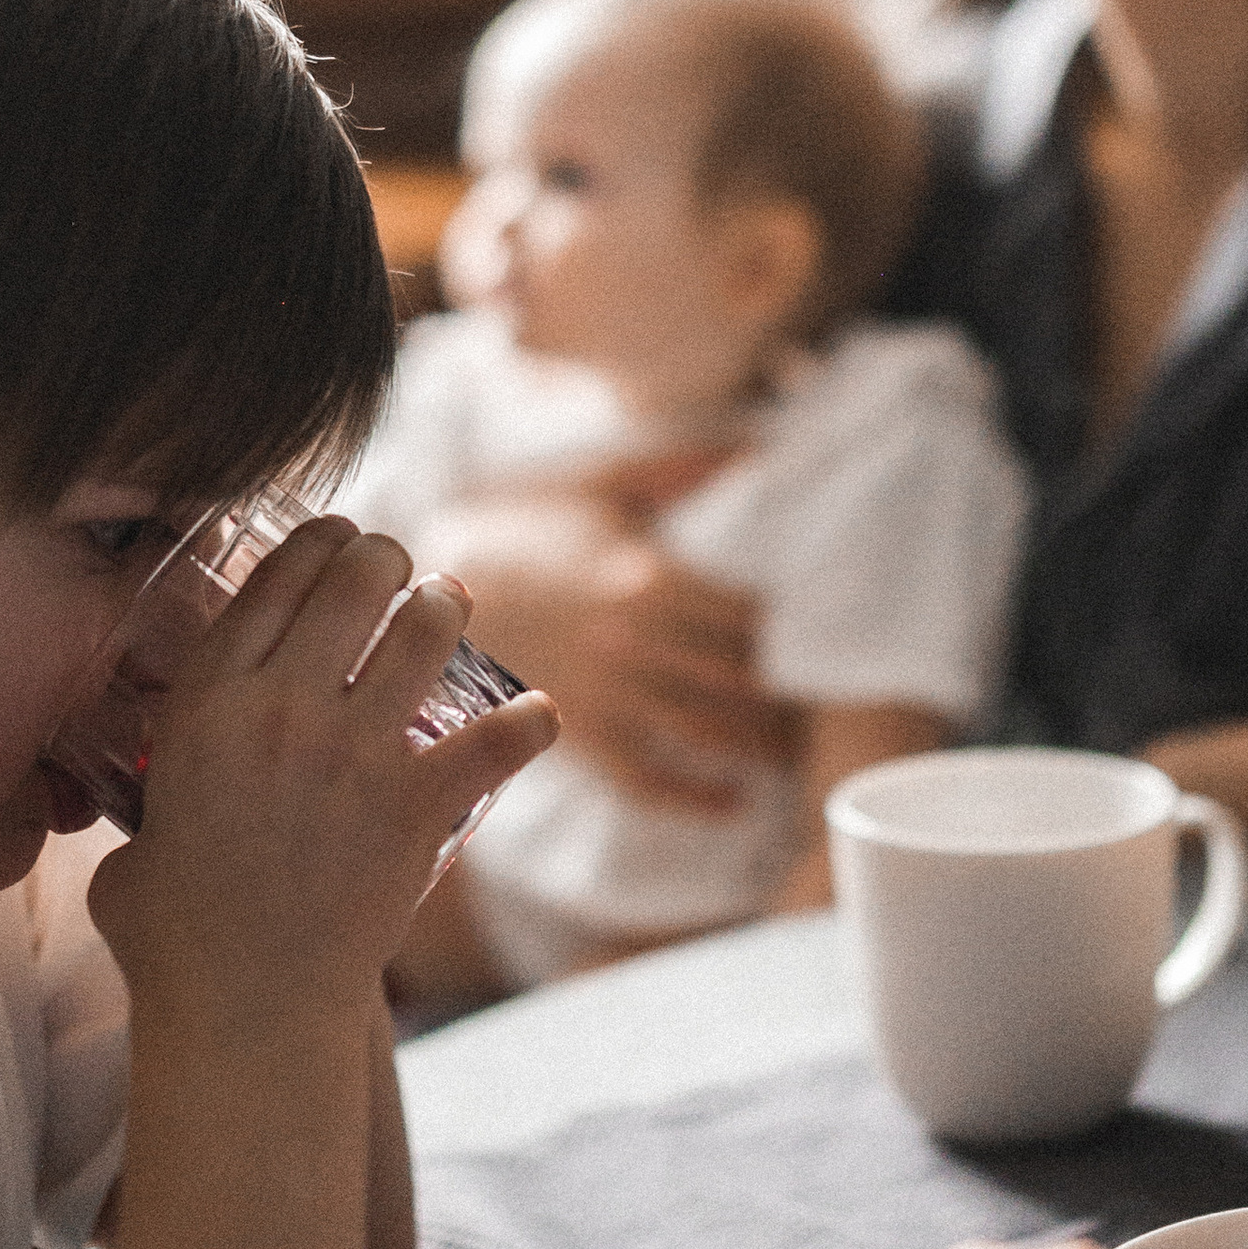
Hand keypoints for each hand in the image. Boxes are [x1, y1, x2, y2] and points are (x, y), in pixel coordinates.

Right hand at [89, 518, 555, 1019]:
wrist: (242, 1009)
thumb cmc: (174, 941)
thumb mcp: (133, 845)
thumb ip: (148, 812)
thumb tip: (150, 828)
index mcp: (208, 702)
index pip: (276, 576)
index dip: (318, 540)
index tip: (339, 538)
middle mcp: (285, 706)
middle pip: (357, 576)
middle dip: (386, 558)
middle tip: (398, 573)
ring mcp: (357, 751)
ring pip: (427, 627)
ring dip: (446, 607)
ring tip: (452, 608)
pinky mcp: (417, 805)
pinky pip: (499, 739)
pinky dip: (528, 724)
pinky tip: (538, 717)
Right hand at [416, 466, 792, 810]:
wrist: (431, 587)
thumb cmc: (526, 533)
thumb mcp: (600, 485)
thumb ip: (677, 469)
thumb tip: (751, 445)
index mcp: (645, 574)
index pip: (749, 616)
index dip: (790, 637)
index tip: (814, 645)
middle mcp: (634, 637)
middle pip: (741, 678)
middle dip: (788, 697)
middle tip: (817, 706)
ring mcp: (604, 692)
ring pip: (705, 730)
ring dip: (759, 746)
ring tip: (790, 753)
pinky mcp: (575, 736)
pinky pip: (647, 781)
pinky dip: (695, 800)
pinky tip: (734, 803)